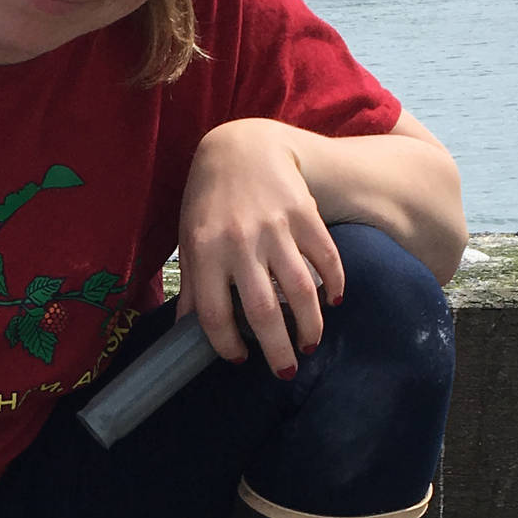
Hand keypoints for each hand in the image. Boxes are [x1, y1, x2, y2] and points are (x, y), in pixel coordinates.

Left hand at [177, 119, 342, 375]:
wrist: (242, 147)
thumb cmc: (209, 201)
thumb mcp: (190, 240)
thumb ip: (191, 285)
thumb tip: (182, 332)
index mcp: (204, 251)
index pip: (213, 313)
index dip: (225, 344)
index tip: (238, 358)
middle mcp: (239, 242)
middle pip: (263, 311)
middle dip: (277, 350)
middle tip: (285, 371)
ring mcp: (276, 228)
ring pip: (301, 291)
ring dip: (310, 326)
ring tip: (310, 344)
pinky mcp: (305, 215)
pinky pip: (326, 259)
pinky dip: (334, 285)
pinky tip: (333, 303)